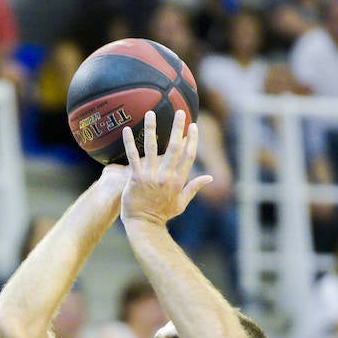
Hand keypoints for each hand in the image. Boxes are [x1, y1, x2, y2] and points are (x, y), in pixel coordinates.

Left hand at [119, 110, 209, 227]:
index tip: (193, 126)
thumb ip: (194, 188)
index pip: (188, 155)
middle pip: (174, 148)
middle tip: (179, 111)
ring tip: (151, 113)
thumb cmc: (162, 214)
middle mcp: (166, 176)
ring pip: (152, 148)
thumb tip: (210, 177)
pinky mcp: (136, 178)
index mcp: (179, 181)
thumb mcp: (182, 203)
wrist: (144, 225)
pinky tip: (128, 129)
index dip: (192, 140)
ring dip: (152, 129)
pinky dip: (130, 143)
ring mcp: (151, 176)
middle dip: (178, 128)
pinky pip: (133, 157)